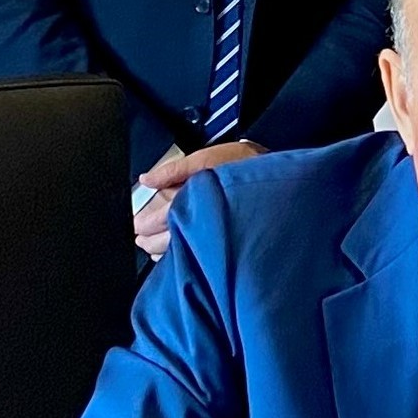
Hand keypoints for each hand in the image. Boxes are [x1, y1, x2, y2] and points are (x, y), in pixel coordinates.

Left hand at [133, 139, 265, 258]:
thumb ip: (175, 169)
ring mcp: (208, 239)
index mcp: (192, 203)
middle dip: (148, 240)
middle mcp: (199, 226)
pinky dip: (182, 256)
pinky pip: (194, 258)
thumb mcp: (209, 159)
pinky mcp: (219, 245)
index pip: (157, 221)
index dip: (143, 224)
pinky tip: (181, 251)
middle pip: (162, 242)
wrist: (281, 185)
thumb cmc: (247, 168)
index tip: (136, 224)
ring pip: (176, 253)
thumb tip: (146, 179)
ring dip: (163, 250)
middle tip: (141, 237)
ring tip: (155, 246)